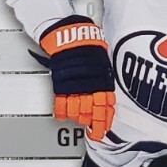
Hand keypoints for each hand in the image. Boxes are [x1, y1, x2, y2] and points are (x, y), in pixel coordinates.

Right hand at [40, 20, 114, 141]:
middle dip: (94, 124)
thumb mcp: (102, 60)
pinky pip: (60, 102)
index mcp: (103, 80)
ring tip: (79, 121)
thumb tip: (106, 90)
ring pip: (78, 109)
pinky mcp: (60, 83)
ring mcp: (75, 86)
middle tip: (94, 134)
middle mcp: (90, 85)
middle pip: (93, 111)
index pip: (106, 105)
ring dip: (78, 117)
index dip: (106, 119)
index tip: (106, 128)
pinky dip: (61, 110)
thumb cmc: (87, 42)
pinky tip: (62, 116)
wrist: (69, 33)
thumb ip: (103, 77)